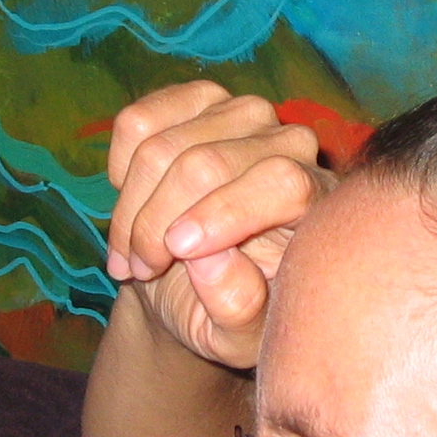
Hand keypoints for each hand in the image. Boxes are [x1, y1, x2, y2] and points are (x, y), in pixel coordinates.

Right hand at [105, 82, 334, 368]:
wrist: (191, 282)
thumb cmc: (226, 312)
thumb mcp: (235, 337)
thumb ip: (236, 310)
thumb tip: (209, 260)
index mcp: (318, 203)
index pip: (281, 182)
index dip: (223, 212)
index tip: (175, 251)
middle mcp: (291, 145)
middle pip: (209, 162)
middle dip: (155, 223)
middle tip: (137, 271)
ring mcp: (243, 114)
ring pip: (163, 145)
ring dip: (130, 208)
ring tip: (131, 255)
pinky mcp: (195, 100)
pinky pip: (137, 122)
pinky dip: (119, 171)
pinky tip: (132, 204)